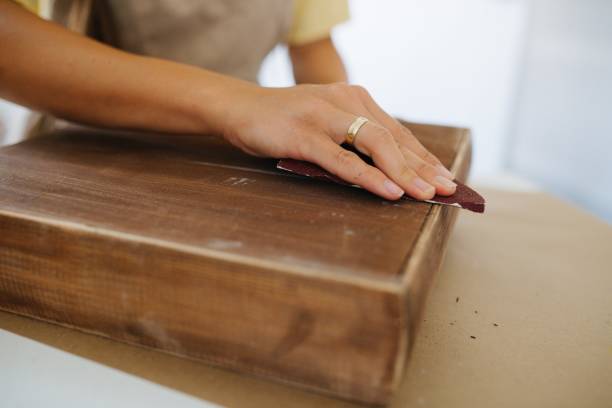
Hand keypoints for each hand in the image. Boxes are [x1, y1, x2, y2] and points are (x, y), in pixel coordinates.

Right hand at [220, 83, 456, 200]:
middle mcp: (346, 101)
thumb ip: (352, 138)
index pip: (397, 131)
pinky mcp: (303, 133)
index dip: (424, 157)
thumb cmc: (285, 121)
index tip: (445, 178)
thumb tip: (386, 169)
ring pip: (374, 144)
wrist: (241, 108)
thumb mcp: (326, 124)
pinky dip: (369, 176)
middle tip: (448, 191)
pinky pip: (342, 159)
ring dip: (404, 172)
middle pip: (393, 137)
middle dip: (423, 167)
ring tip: (426, 195)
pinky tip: (389, 191)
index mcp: (355, 98)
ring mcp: (324, 115)